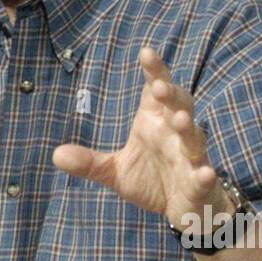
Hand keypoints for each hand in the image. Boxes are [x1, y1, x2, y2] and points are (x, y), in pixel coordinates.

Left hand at [52, 46, 226, 227]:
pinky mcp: (200, 183)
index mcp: (155, 122)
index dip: (154, 71)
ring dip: (188, 128)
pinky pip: (204, 177)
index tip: (146, 52)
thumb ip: (90, 163)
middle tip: (159, 87)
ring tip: (181, 121)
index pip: (156, 91)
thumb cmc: (153, 180)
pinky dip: (205, 175)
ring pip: (194, 137)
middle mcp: (175, 134)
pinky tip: (206, 174)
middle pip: (180, 106)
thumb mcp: (116, 172)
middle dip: (172, 95)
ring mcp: (191, 157)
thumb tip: (55, 155)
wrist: (184, 209)